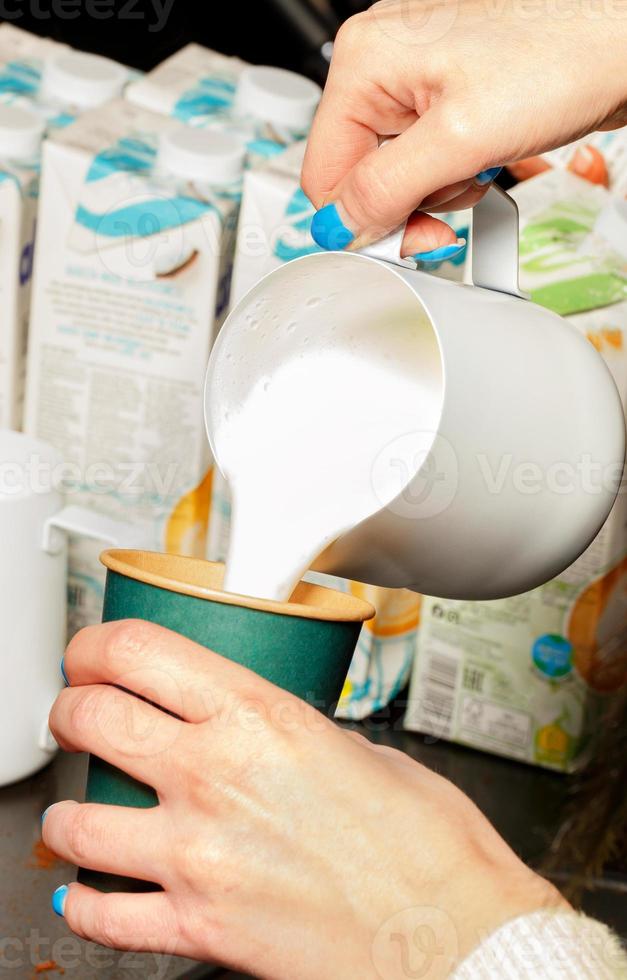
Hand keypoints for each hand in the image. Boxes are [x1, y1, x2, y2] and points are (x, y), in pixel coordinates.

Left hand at [44, 620, 565, 978]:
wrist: (460, 940)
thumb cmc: (432, 848)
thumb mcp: (365, 754)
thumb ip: (296, 739)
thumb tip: (268, 741)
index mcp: (262, 718)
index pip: (142, 651)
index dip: (97, 644)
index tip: (90, 653)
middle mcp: (217, 777)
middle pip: (92, 718)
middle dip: (68, 709)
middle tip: (72, 714)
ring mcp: (200, 855)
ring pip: (76, 822)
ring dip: (66, 815)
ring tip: (76, 812)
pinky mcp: (201, 928)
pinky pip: (104, 918)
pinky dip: (86, 904)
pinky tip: (91, 893)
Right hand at [302, 0, 626, 258]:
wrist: (620, 37)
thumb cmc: (561, 54)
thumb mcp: (460, 138)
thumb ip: (387, 188)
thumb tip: (341, 226)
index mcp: (365, 62)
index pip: (324, 174)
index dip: (362, 218)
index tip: (404, 238)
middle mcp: (383, 65)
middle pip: (362, 176)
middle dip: (411, 200)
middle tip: (456, 190)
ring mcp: (416, 80)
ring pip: (399, 174)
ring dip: (442, 187)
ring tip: (482, 158)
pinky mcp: (449, 97)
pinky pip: (431, 160)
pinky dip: (459, 172)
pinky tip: (488, 153)